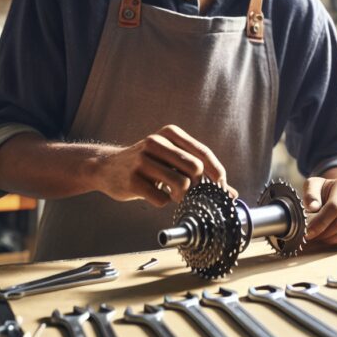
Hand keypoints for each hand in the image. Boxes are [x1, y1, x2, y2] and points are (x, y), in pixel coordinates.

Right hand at [89, 124, 232, 207]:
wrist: (106, 168)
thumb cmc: (147, 165)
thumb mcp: (171, 160)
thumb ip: (199, 173)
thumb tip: (230, 194)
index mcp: (170, 134)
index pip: (203, 153)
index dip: (217, 173)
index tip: (221, 189)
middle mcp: (156, 142)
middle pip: (195, 169)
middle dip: (198, 186)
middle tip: (192, 194)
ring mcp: (142, 160)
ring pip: (181, 184)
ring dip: (182, 197)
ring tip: (174, 195)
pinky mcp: (132, 180)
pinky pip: (161, 199)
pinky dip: (164, 202)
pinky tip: (155, 195)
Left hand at [302, 170, 336, 249]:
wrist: (335, 194)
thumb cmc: (322, 191)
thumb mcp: (312, 186)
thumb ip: (310, 194)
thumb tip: (312, 207)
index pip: (335, 207)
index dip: (320, 221)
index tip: (308, 230)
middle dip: (322, 232)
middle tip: (309, 234)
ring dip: (327, 238)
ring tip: (317, 234)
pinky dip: (336, 243)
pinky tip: (327, 236)